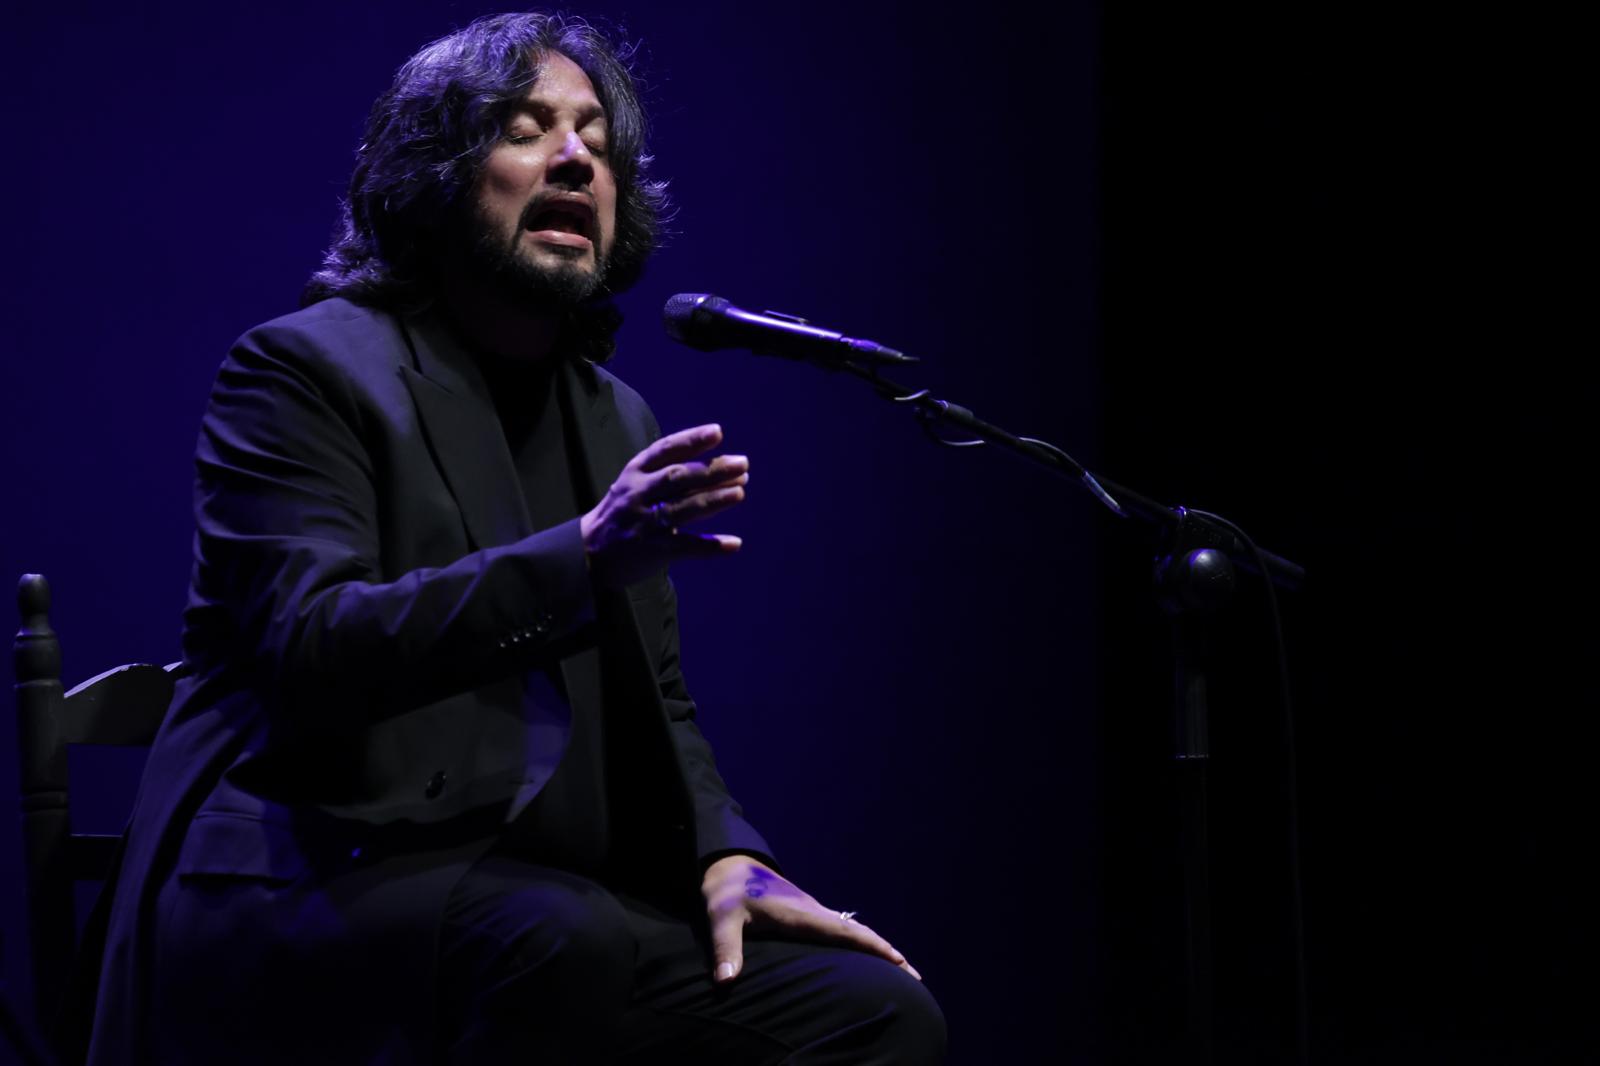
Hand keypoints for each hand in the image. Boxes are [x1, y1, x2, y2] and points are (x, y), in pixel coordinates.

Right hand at [581, 423, 747, 587]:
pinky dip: (710, 546)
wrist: (587, 552)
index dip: (691, 440)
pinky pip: (685, 546)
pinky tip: (734, 544)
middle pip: (677, 477)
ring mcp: (644, 522)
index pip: (664, 450)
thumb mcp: (639, 486)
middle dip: (711, 469)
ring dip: (713, 500)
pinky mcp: (651, 550)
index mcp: (635, 472)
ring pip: (682, 508)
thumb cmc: (624, 512)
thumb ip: (679, 480)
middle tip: (742, 463)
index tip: (717, 432)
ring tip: (740, 492)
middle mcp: (638, 493)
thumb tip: (732, 475)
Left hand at [701, 855, 922, 984]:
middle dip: (888, 953)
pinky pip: (844, 931)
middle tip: (916, 976)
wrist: (729, 863)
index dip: (871, 947)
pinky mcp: (809, 915)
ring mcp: (814, 912)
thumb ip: (725, 949)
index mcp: (800, 914)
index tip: (899, 961)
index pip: (843, 932)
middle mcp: (814, 911)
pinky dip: (864, 943)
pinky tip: (871, 956)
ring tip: (905, 971)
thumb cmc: (725, 892)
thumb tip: (725, 981)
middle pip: (859, 933)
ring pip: (854, 931)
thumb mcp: (721, 919)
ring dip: (880, 949)